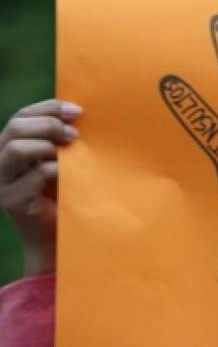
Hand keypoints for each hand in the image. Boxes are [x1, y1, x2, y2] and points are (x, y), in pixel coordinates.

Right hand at [0, 99, 81, 276]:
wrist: (59, 238)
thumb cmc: (66, 193)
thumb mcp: (63, 160)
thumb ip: (62, 139)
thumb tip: (80, 113)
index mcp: (10, 146)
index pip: (21, 116)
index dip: (47, 109)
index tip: (77, 111)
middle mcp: (0, 162)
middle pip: (15, 128)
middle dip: (49, 125)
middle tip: (75, 136)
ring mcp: (2, 182)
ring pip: (16, 149)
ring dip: (48, 146)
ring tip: (70, 153)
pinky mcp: (12, 201)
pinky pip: (34, 175)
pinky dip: (55, 171)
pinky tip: (69, 176)